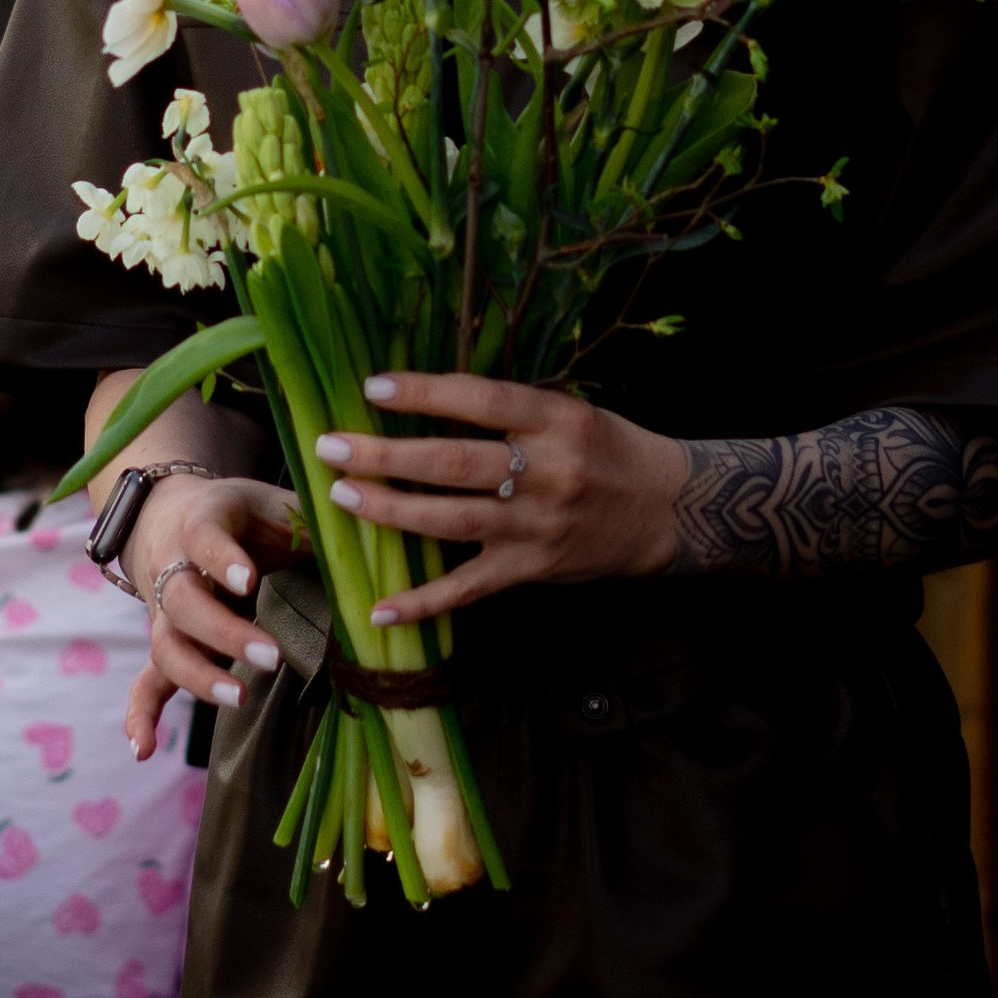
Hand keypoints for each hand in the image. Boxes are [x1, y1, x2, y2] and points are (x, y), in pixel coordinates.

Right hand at [120, 473, 299, 760]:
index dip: (223, 560)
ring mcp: (163, 610)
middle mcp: (173, 567)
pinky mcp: (165, 641)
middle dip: (225, 632)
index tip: (250, 580)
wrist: (173, 514)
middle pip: (184, 602)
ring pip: (167, 645)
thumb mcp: (271, 500)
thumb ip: (309, 517)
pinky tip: (146, 751)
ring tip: (239, 697)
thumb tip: (364, 526)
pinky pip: (146, 680)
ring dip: (198, 676)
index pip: (205, 539)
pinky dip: (143, 715)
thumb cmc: (241, 513)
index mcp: (202, 522)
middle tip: (272, 657)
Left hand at [316, 372, 685, 626]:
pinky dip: (422, 602)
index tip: (371, 388)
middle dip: (386, 455)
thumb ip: (508, 409)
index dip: (424, 393)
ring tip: (343, 498)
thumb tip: (426, 398)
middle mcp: (545, 472)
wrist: (666, 509)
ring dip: (391, 511)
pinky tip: (379, 610)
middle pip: (454, 462)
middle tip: (331, 448)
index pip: (480, 400)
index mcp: (556, 420)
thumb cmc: (608, 449)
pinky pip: (469, 589)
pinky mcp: (532, 569)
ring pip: (452, 521)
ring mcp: (537, 525)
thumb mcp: (570, 411)